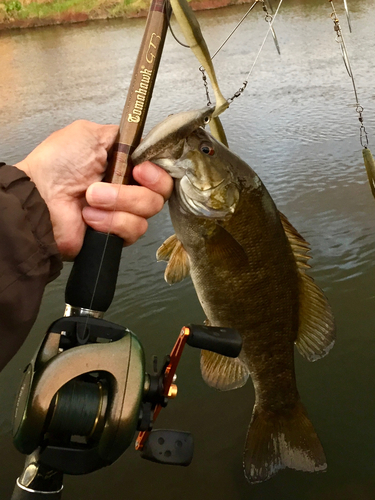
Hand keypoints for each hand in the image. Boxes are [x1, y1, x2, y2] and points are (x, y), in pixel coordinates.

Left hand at [15, 120, 172, 259]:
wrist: (38, 198)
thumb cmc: (55, 165)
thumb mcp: (89, 134)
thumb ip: (122, 135)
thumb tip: (140, 140)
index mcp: (125, 165)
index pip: (161, 170)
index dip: (156, 171)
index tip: (140, 169)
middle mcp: (129, 189)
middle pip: (160, 193)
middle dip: (134, 189)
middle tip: (110, 182)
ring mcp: (125, 213)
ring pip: (148, 211)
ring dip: (118, 203)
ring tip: (89, 198)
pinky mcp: (117, 234)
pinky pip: (134, 229)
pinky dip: (111, 222)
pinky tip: (90, 217)